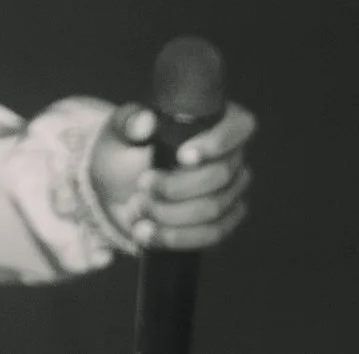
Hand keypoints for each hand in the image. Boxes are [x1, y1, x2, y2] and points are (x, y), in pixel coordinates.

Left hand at [88, 102, 257, 250]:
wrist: (119, 187)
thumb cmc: (127, 149)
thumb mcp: (119, 131)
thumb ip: (128, 122)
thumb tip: (146, 121)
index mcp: (216, 121)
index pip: (239, 126)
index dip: (216, 143)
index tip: (182, 156)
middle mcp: (232, 157)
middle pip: (220, 175)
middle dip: (175, 185)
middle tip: (142, 184)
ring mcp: (232, 192)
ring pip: (213, 208)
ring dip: (170, 213)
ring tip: (136, 207)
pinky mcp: (223, 223)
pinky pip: (210, 235)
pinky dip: (174, 236)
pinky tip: (146, 232)